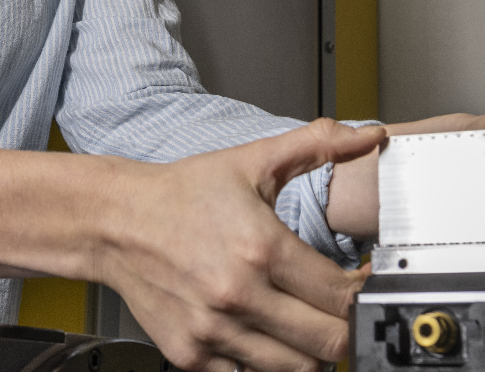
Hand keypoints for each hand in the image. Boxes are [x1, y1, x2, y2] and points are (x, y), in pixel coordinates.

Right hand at [96, 119, 386, 371]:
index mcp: (261, 248)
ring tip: (305, 323)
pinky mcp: (192, 355)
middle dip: (346, 326)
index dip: (364, 292)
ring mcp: (214, 331)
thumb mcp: (253, 161)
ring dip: (311, 350)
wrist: (115, 220)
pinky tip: (265, 334)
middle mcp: (239, 295)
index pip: (341, 295)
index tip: (363, 283)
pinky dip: (266, 363)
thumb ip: (317, 145)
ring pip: (297, 369)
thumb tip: (368, 136)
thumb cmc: (182, 194)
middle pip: (330, 342)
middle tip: (340, 309)